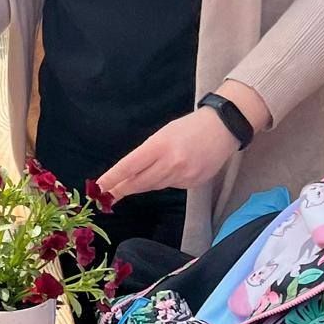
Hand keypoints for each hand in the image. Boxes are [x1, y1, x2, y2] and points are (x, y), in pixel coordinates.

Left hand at [97, 106, 241, 202]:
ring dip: (140, 186)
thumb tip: (132, 171)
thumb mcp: (163, 133)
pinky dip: (164, 181)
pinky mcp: (194, 183)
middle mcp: (171, 163)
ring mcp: (184, 175)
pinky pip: (172, 186)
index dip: (113, 178)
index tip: (100, 186)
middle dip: (121, 189)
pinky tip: (168, 171)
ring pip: (155, 186)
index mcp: (160, 146)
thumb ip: (148, 153)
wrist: (223, 129)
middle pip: (140, 182)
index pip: (130, 166)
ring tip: (126, 188)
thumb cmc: (189, 127)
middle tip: (106, 196)